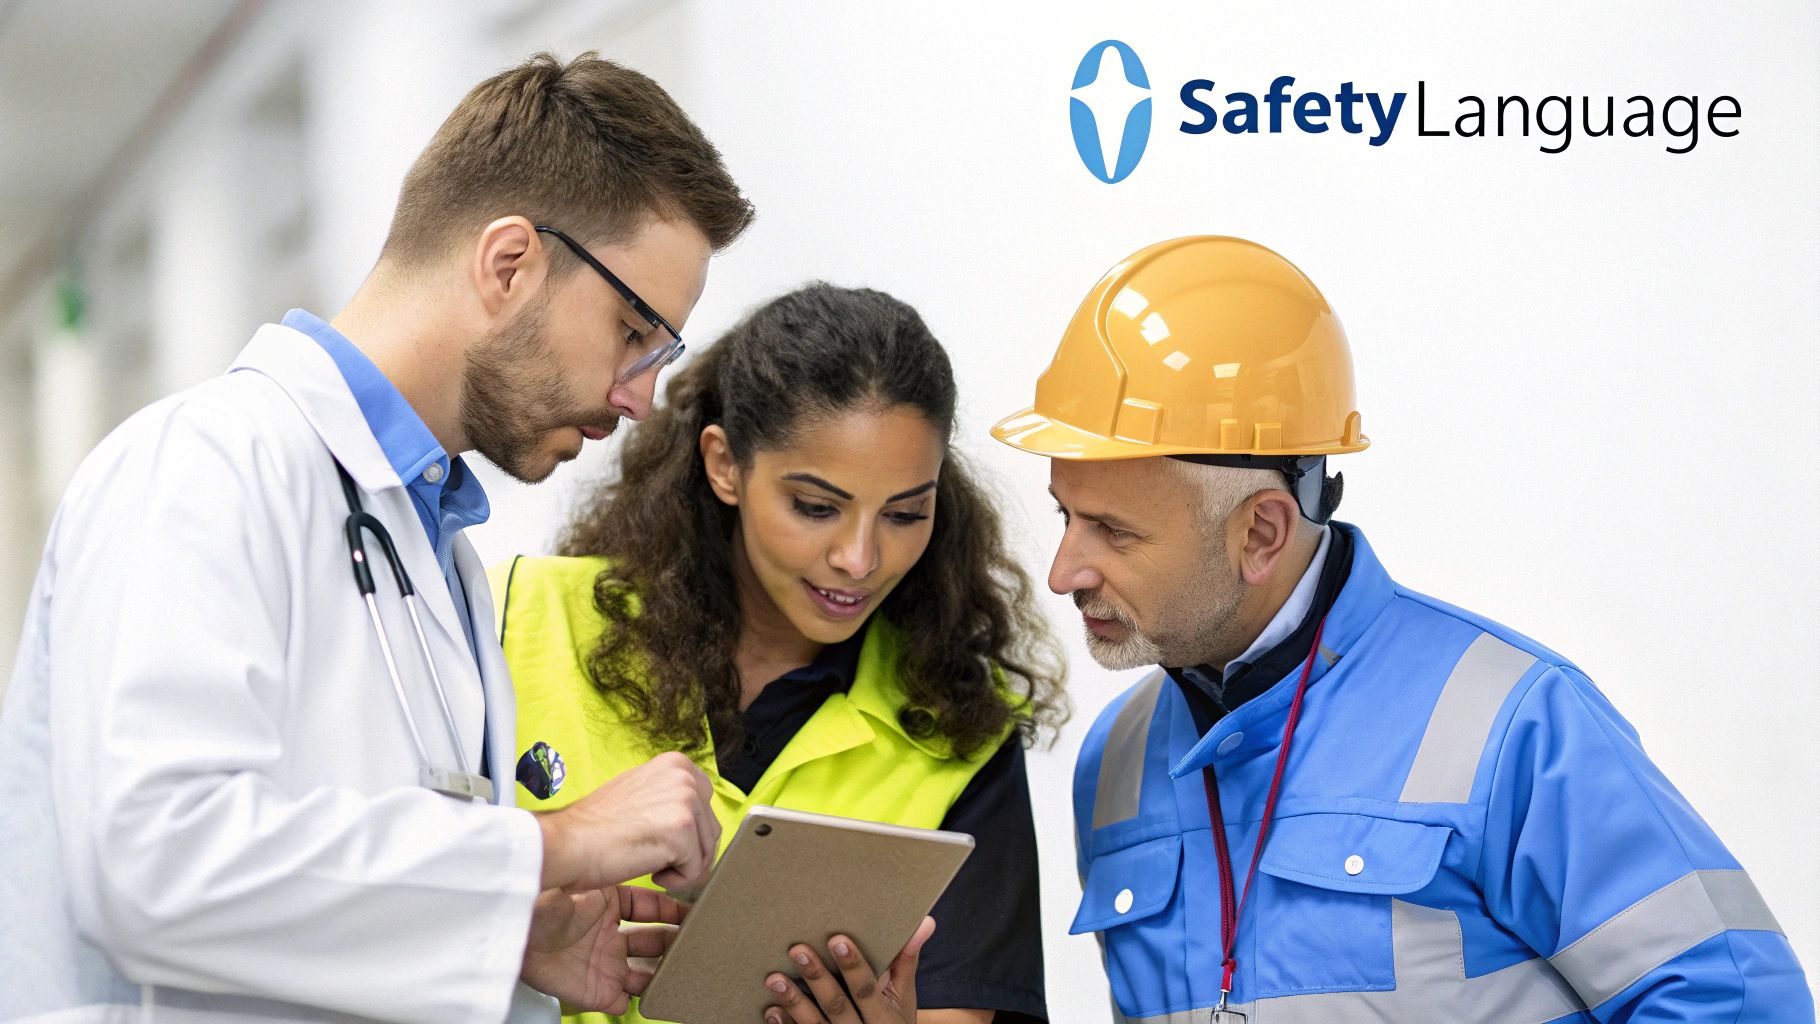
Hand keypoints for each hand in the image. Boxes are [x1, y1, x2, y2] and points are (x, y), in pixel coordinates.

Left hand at [520, 884, 686, 1012]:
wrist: (518, 928)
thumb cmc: (546, 897)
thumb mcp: (589, 877)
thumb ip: (621, 875)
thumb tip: (654, 863)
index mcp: (606, 902)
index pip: (649, 906)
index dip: (672, 909)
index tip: (693, 909)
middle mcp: (606, 933)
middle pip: (652, 939)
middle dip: (674, 939)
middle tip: (695, 936)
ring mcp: (602, 963)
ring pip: (645, 971)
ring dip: (664, 970)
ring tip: (685, 963)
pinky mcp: (595, 991)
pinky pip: (624, 1001)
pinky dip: (641, 1000)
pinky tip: (656, 990)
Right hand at [538, 751, 718, 891]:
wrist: (567, 842)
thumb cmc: (594, 826)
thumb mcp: (638, 792)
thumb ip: (668, 796)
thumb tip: (694, 816)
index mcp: (677, 764)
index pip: (706, 807)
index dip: (687, 834)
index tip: (658, 839)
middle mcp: (686, 776)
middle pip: (710, 831)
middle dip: (687, 853)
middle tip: (650, 853)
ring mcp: (686, 801)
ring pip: (705, 852)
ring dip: (679, 867)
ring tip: (646, 860)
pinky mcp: (682, 829)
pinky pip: (696, 871)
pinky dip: (675, 881)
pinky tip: (649, 871)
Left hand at [762, 917, 935, 1023]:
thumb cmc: (894, 1023)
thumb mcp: (905, 998)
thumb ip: (907, 961)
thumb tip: (924, 922)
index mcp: (885, 1017)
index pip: (867, 989)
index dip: (853, 966)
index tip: (837, 939)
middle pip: (837, 1006)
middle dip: (818, 979)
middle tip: (797, 950)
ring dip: (794, 1003)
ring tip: (775, 979)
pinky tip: (772, 1010)